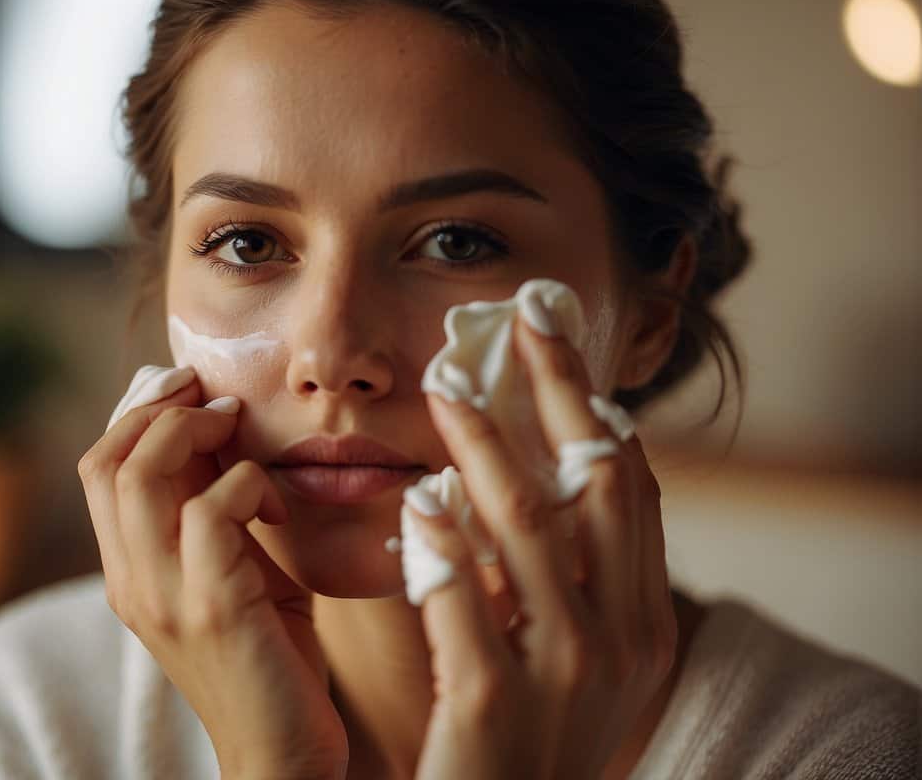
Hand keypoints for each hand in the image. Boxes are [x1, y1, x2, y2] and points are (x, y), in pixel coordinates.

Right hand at [78, 376, 347, 779]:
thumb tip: (225, 430)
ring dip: (193, 433)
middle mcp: (130, 582)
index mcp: (128, 571)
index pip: (97, 467)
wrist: (282, 753)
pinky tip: (277, 508)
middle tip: (213, 397)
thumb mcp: (233, 568)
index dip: (136, 412)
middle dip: (159, 408)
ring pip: (140, 475)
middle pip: (105, 461)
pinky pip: (212, 510)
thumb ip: (216, 508)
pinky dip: (248, 484)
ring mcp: (164, 596)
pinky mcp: (212, 608)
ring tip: (237, 433)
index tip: (189, 387)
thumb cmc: (267, 655)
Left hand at [409, 317, 678, 779]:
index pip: (627, 490)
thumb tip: (532, 477)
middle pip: (591, 486)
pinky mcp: (492, 706)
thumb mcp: (573, 661)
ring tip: (446, 386)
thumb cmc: (530, 742)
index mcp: (643, 625)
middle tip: (518, 322)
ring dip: (487, 447)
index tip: (557, 341)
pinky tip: (416, 499)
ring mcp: (561, 675)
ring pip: (526, 530)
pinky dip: (439, 545)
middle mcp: (619, 642)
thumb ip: (565, 581)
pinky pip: (461, 603)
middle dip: (557, 394)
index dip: (595, 407)